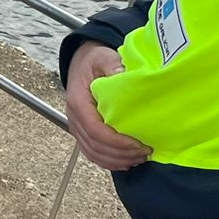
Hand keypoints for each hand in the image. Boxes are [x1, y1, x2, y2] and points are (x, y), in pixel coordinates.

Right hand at [64, 41, 151, 170]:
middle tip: (144, 152)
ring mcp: (76, 126)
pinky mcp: (82, 132)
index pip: (95, 130)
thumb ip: (113, 65)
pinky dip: (109, 161)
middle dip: (121, 154)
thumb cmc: (94, 61)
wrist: (83, 63)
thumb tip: (124, 74)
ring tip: (139, 158)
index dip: (117, 142)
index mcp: (78, 101)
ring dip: (117, 160)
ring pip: (93, 153)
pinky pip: (92, 153)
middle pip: (95, 146)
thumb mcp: (104, 57)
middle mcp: (74, 117)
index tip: (138, 144)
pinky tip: (126, 161)